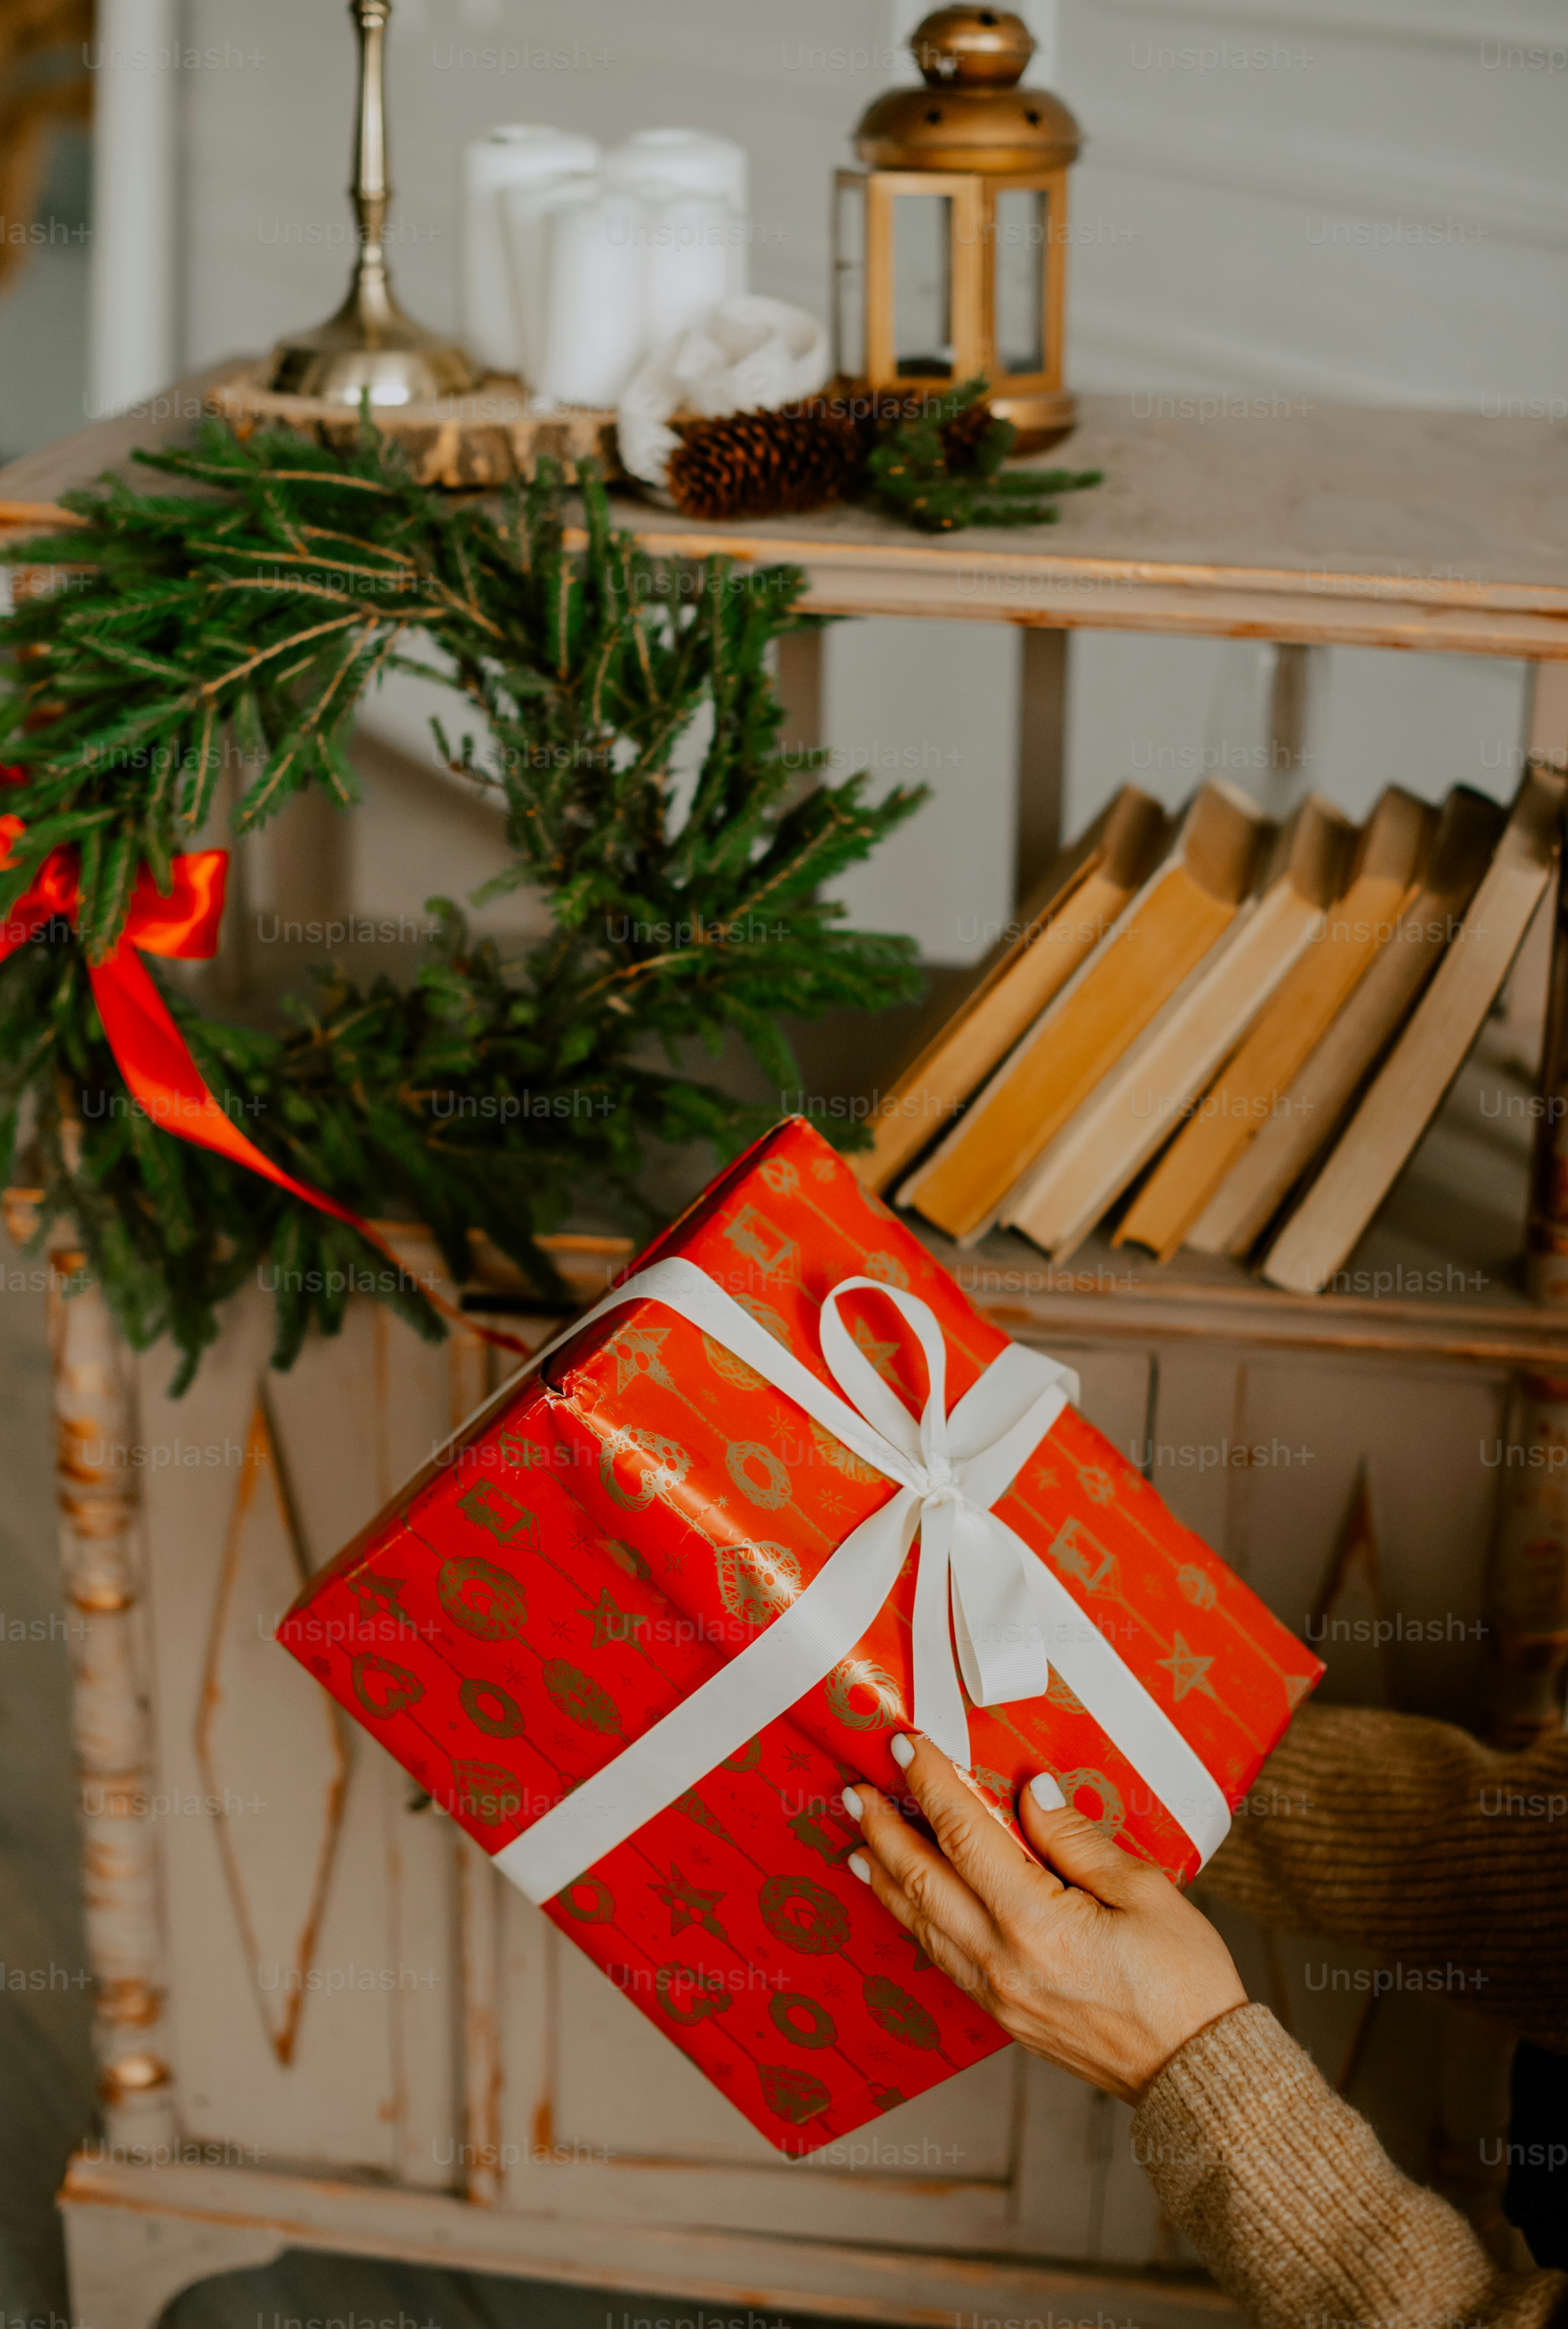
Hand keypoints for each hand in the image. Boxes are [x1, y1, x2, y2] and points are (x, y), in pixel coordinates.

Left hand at [842, 1734, 1246, 2104]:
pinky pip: (943, 1959)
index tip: (907, 1747)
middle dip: (884, 1830)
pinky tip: (904, 1905)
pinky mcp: (1003, 2017)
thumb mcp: (1144, 1891)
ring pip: (922, 1924)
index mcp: (1038, 1924)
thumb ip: (1077, 1840)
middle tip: (854, 1791)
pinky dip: (913, 1923)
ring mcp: (997, 1995)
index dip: (932, 1785)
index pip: (966, 1835)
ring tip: (857, 1843)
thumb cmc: (1184, 1981)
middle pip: (924, 1881)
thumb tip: (1031, 1792)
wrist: (1195, 2072)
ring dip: (885, 1879)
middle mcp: (1003, 1961)